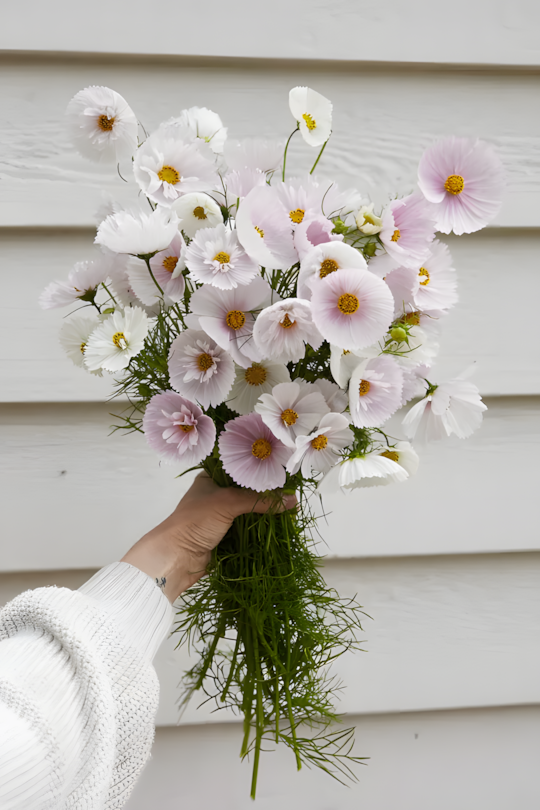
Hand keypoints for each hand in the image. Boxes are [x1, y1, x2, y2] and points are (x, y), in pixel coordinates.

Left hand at [121, 473, 296, 601]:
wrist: (175, 557)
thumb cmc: (195, 521)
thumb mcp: (228, 503)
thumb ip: (260, 501)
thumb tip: (292, 501)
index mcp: (212, 478)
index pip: (242, 469)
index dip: (262, 471)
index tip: (285, 473)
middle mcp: (216, 494)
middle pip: (248, 491)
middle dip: (267, 494)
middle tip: (292, 494)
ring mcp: (221, 516)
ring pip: (249, 510)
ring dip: (266, 512)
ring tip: (291, 509)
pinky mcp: (225, 535)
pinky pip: (248, 528)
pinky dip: (260, 528)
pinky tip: (278, 525)